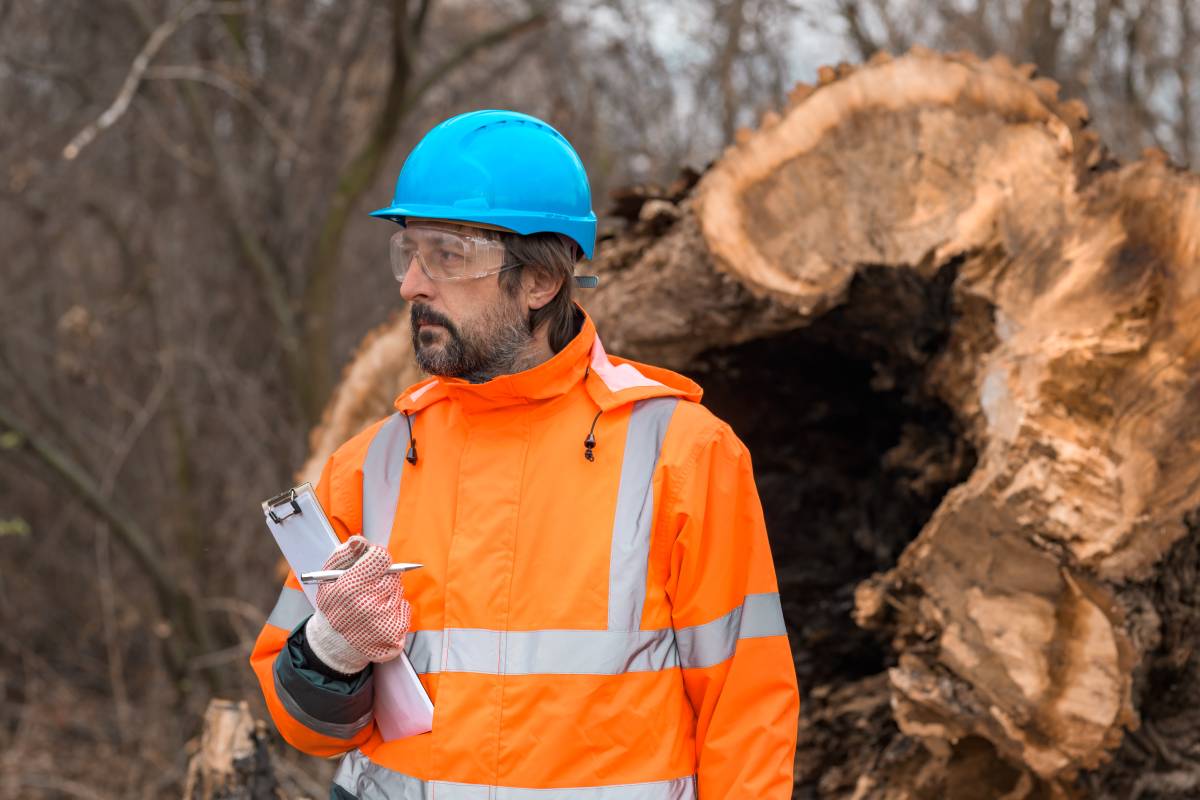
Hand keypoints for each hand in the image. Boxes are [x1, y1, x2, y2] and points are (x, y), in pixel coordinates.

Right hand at [305, 535, 411, 674]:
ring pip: (398, 591)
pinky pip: (404, 609)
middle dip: (382, 578)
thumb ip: (344, 555)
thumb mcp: (329, 578)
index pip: (381, 559)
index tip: (373, 562)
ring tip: (370, 605)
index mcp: (350, 588)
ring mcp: (383, 622)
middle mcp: (368, 605)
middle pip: (392, 575)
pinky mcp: (394, 635)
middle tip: (367, 589)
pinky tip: (378, 618)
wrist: (334, 645)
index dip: (377, 558)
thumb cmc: (333, 607)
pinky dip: (395, 610)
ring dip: (388, 594)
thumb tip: (360, 540)